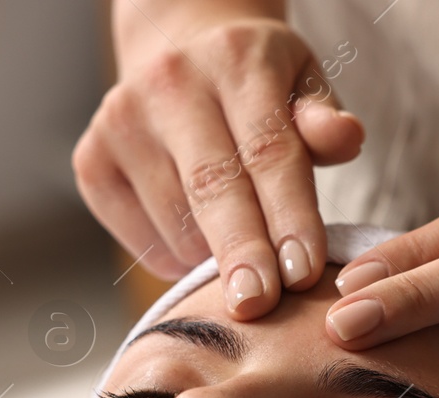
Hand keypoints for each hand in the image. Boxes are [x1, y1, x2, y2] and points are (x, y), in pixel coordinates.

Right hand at [73, 15, 363, 316]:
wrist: (176, 51)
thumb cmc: (255, 85)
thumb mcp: (301, 85)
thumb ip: (323, 122)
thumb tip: (346, 139)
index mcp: (235, 60)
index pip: (267, 149)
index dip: (288, 215)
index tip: (303, 272)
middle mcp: (170, 84)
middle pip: (211, 187)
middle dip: (240, 252)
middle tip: (259, 305)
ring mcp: (121, 123)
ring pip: (175, 223)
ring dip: (212, 262)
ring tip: (243, 265)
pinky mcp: (91, 161)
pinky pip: (140, 239)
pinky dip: (174, 261)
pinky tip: (196, 245)